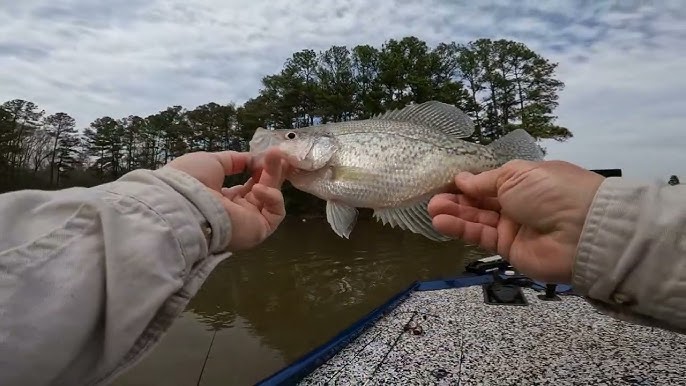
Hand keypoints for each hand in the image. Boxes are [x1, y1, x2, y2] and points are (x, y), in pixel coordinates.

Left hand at [165, 148, 289, 250]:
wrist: (184, 205)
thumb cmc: (192, 181)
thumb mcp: (213, 161)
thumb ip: (235, 160)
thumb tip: (253, 159)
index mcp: (222, 197)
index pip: (249, 184)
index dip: (260, 169)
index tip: (269, 154)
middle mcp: (236, 210)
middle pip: (263, 189)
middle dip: (272, 169)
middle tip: (280, 152)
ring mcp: (248, 221)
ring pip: (271, 198)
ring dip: (275, 176)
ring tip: (276, 158)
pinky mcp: (259, 231)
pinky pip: (275, 213)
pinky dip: (273, 197)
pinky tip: (259, 188)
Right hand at [427, 160, 604, 283]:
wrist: (581, 231)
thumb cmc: (551, 191)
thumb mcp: (516, 175)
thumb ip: (485, 181)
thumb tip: (463, 179)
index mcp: (526, 180)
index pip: (492, 181)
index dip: (470, 181)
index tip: (448, 181)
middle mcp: (519, 203)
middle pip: (482, 201)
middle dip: (458, 198)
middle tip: (432, 197)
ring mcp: (514, 227)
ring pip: (479, 219)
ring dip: (455, 213)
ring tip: (431, 209)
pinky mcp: (508, 249)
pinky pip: (481, 237)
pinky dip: (461, 229)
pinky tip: (441, 222)